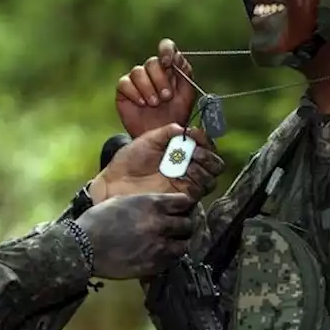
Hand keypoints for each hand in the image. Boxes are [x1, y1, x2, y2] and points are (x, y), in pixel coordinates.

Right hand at [76, 192, 196, 278]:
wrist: (84, 246)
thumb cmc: (98, 219)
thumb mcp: (122, 201)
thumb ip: (144, 204)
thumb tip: (156, 206)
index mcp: (153, 205)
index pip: (184, 202)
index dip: (184, 205)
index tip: (182, 208)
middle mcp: (161, 224)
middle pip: (187, 225)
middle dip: (184, 225)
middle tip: (178, 228)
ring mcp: (159, 247)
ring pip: (184, 246)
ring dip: (179, 243)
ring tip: (172, 244)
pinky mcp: (154, 265)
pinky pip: (170, 262)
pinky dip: (168, 259)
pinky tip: (160, 256)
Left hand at [91, 124, 223, 202]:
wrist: (114, 182)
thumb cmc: (129, 160)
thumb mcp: (148, 139)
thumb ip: (167, 132)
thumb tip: (185, 129)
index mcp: (181, 152)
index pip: (205, 146)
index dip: (205, 139)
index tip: (195, 134)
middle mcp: (187, 168)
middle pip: (215, 165)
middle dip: (209, 155)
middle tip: (195, 150)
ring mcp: (184, 185)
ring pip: (210, 179)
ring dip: (205, 167)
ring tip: (190, 162)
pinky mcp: (179, 200)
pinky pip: (198, 192)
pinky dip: (197, 182)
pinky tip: (185, 174)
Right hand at [117, 39, 198, 137]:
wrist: (160, 135)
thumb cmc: (175, 116)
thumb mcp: (186, 95)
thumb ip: (184, 74)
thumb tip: (177, 57)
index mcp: (169, 69)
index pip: (166, 47)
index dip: (166, 50)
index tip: (168, 63)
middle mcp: (152, 71)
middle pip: (152, 62)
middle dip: (160, 80)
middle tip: (166, 97)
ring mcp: (137, 80)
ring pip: (138, 71)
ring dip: (148, 88)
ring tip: (154, 103)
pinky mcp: (124, 90)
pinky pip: (125, 83)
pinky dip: (134, 93)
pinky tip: (142, 103)